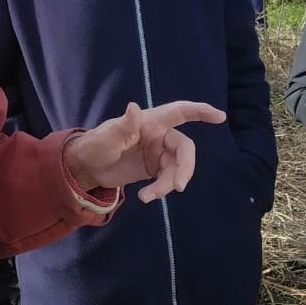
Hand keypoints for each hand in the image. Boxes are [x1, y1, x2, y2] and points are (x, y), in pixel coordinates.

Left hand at [64, 101, 226, 202]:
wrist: (86, 168)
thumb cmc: (94, 145)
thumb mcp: (106, 138)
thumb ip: (123, 126)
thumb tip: (133, 107)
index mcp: (150, 121)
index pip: (179, 112)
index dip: (200, 112)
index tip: (219, 116)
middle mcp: (158, 135)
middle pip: (184, 149)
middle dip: (185, 168)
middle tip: (178, 187)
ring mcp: (158, 153)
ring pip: (177, 167)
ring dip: (168, 184)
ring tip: (148, 196)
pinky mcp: (154, 169)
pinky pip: (168, 178)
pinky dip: (161, 190)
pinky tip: (145, 197)